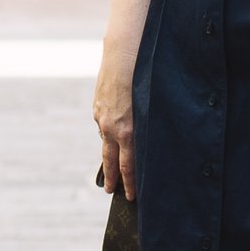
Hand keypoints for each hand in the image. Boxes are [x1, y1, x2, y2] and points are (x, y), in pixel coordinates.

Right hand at [94, 59, 136, 201]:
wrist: (123, 53)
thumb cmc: (145, 78)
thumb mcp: (151, 107)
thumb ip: (148, 127)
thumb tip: (148, 142)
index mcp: (128, 131)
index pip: (128, 166)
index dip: (130, 183)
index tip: (131, 197)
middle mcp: (112, 127)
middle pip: (111, 160)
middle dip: (113, 178)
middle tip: (112, 192)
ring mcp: (101, 116)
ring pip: (105, 141)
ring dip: (109, 154)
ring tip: (111, 166)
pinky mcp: (97, 105)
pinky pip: (103, 124)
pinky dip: (108, 131)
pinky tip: (112, 131)